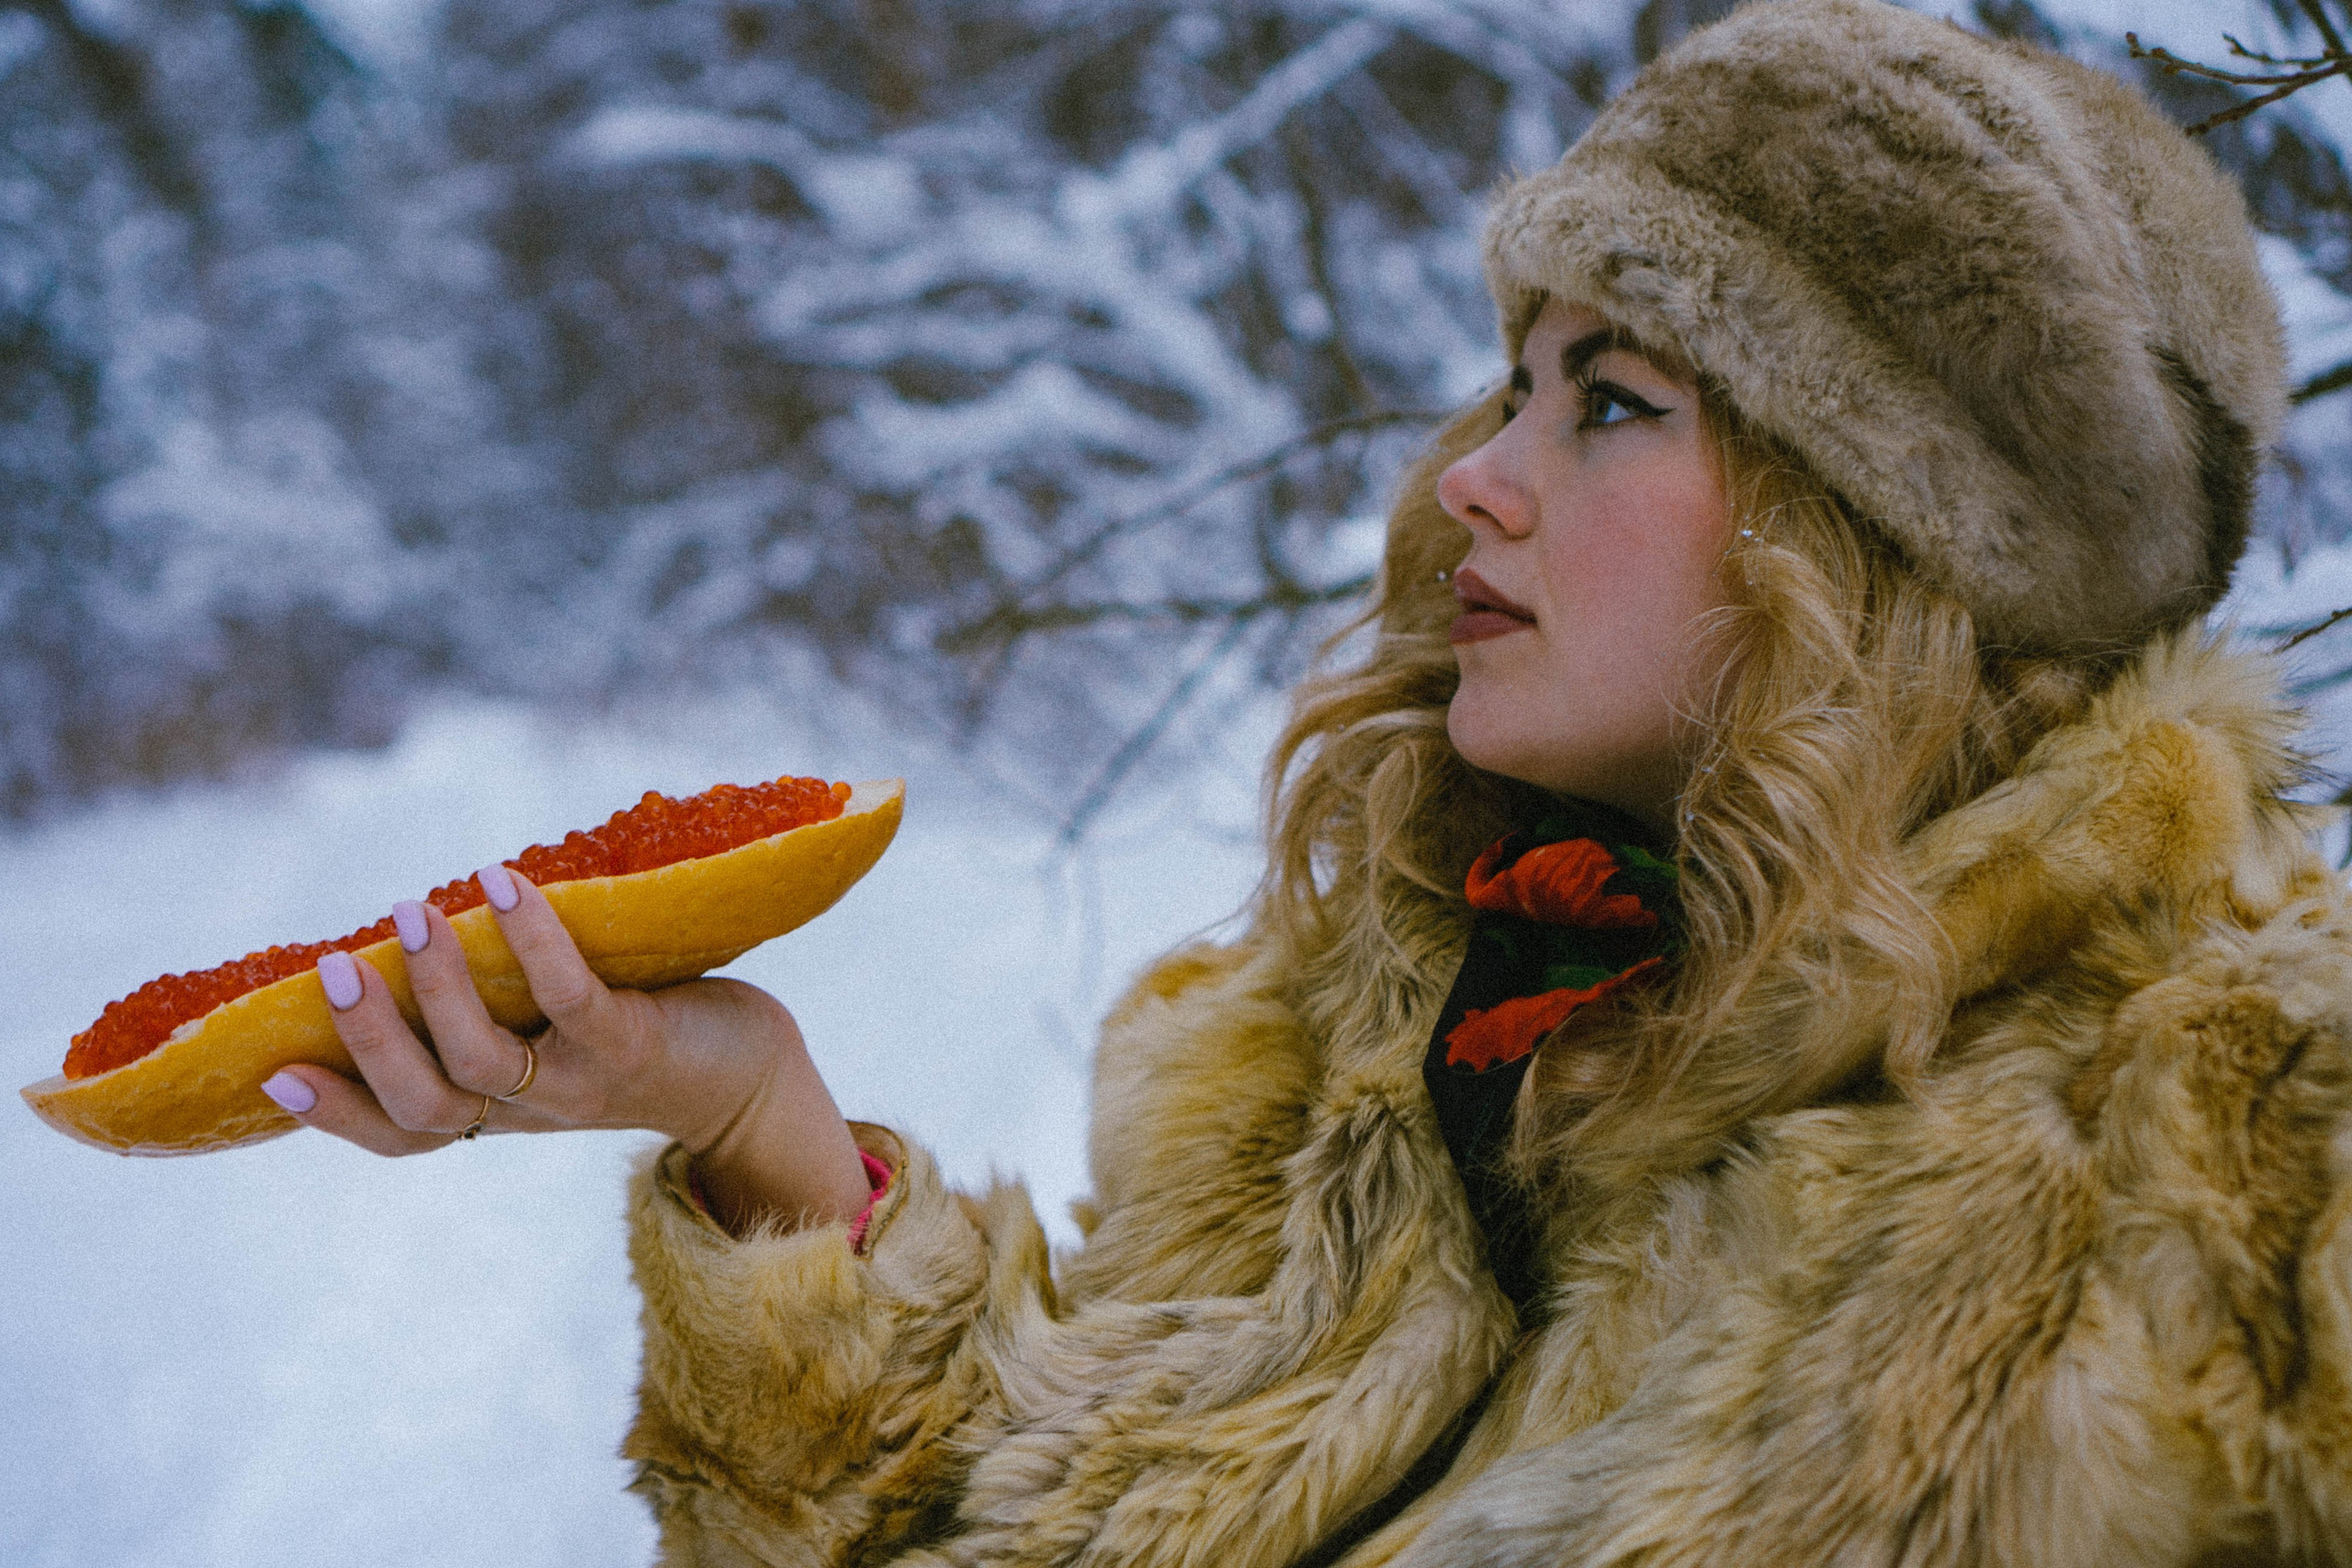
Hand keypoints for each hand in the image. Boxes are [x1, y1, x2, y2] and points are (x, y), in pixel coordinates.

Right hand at [263, 864, 871, 1233]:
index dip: (334, 1115)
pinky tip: (499, 885)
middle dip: (369, 1041)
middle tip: (333, 968)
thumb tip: (407, 932)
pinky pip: (569, 996)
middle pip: (425, 1105)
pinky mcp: (631, 1045)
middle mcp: (527, 1110)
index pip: (403, 1133)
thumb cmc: (629, 1032)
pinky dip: (530, 939)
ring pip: (482, 1060)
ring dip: (439, 985)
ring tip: (412, 913)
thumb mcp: (544, 1032)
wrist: (745, 1072)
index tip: (270, 1075)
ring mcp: (579, 1084)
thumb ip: (485, 1004)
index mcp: (495, 1109)